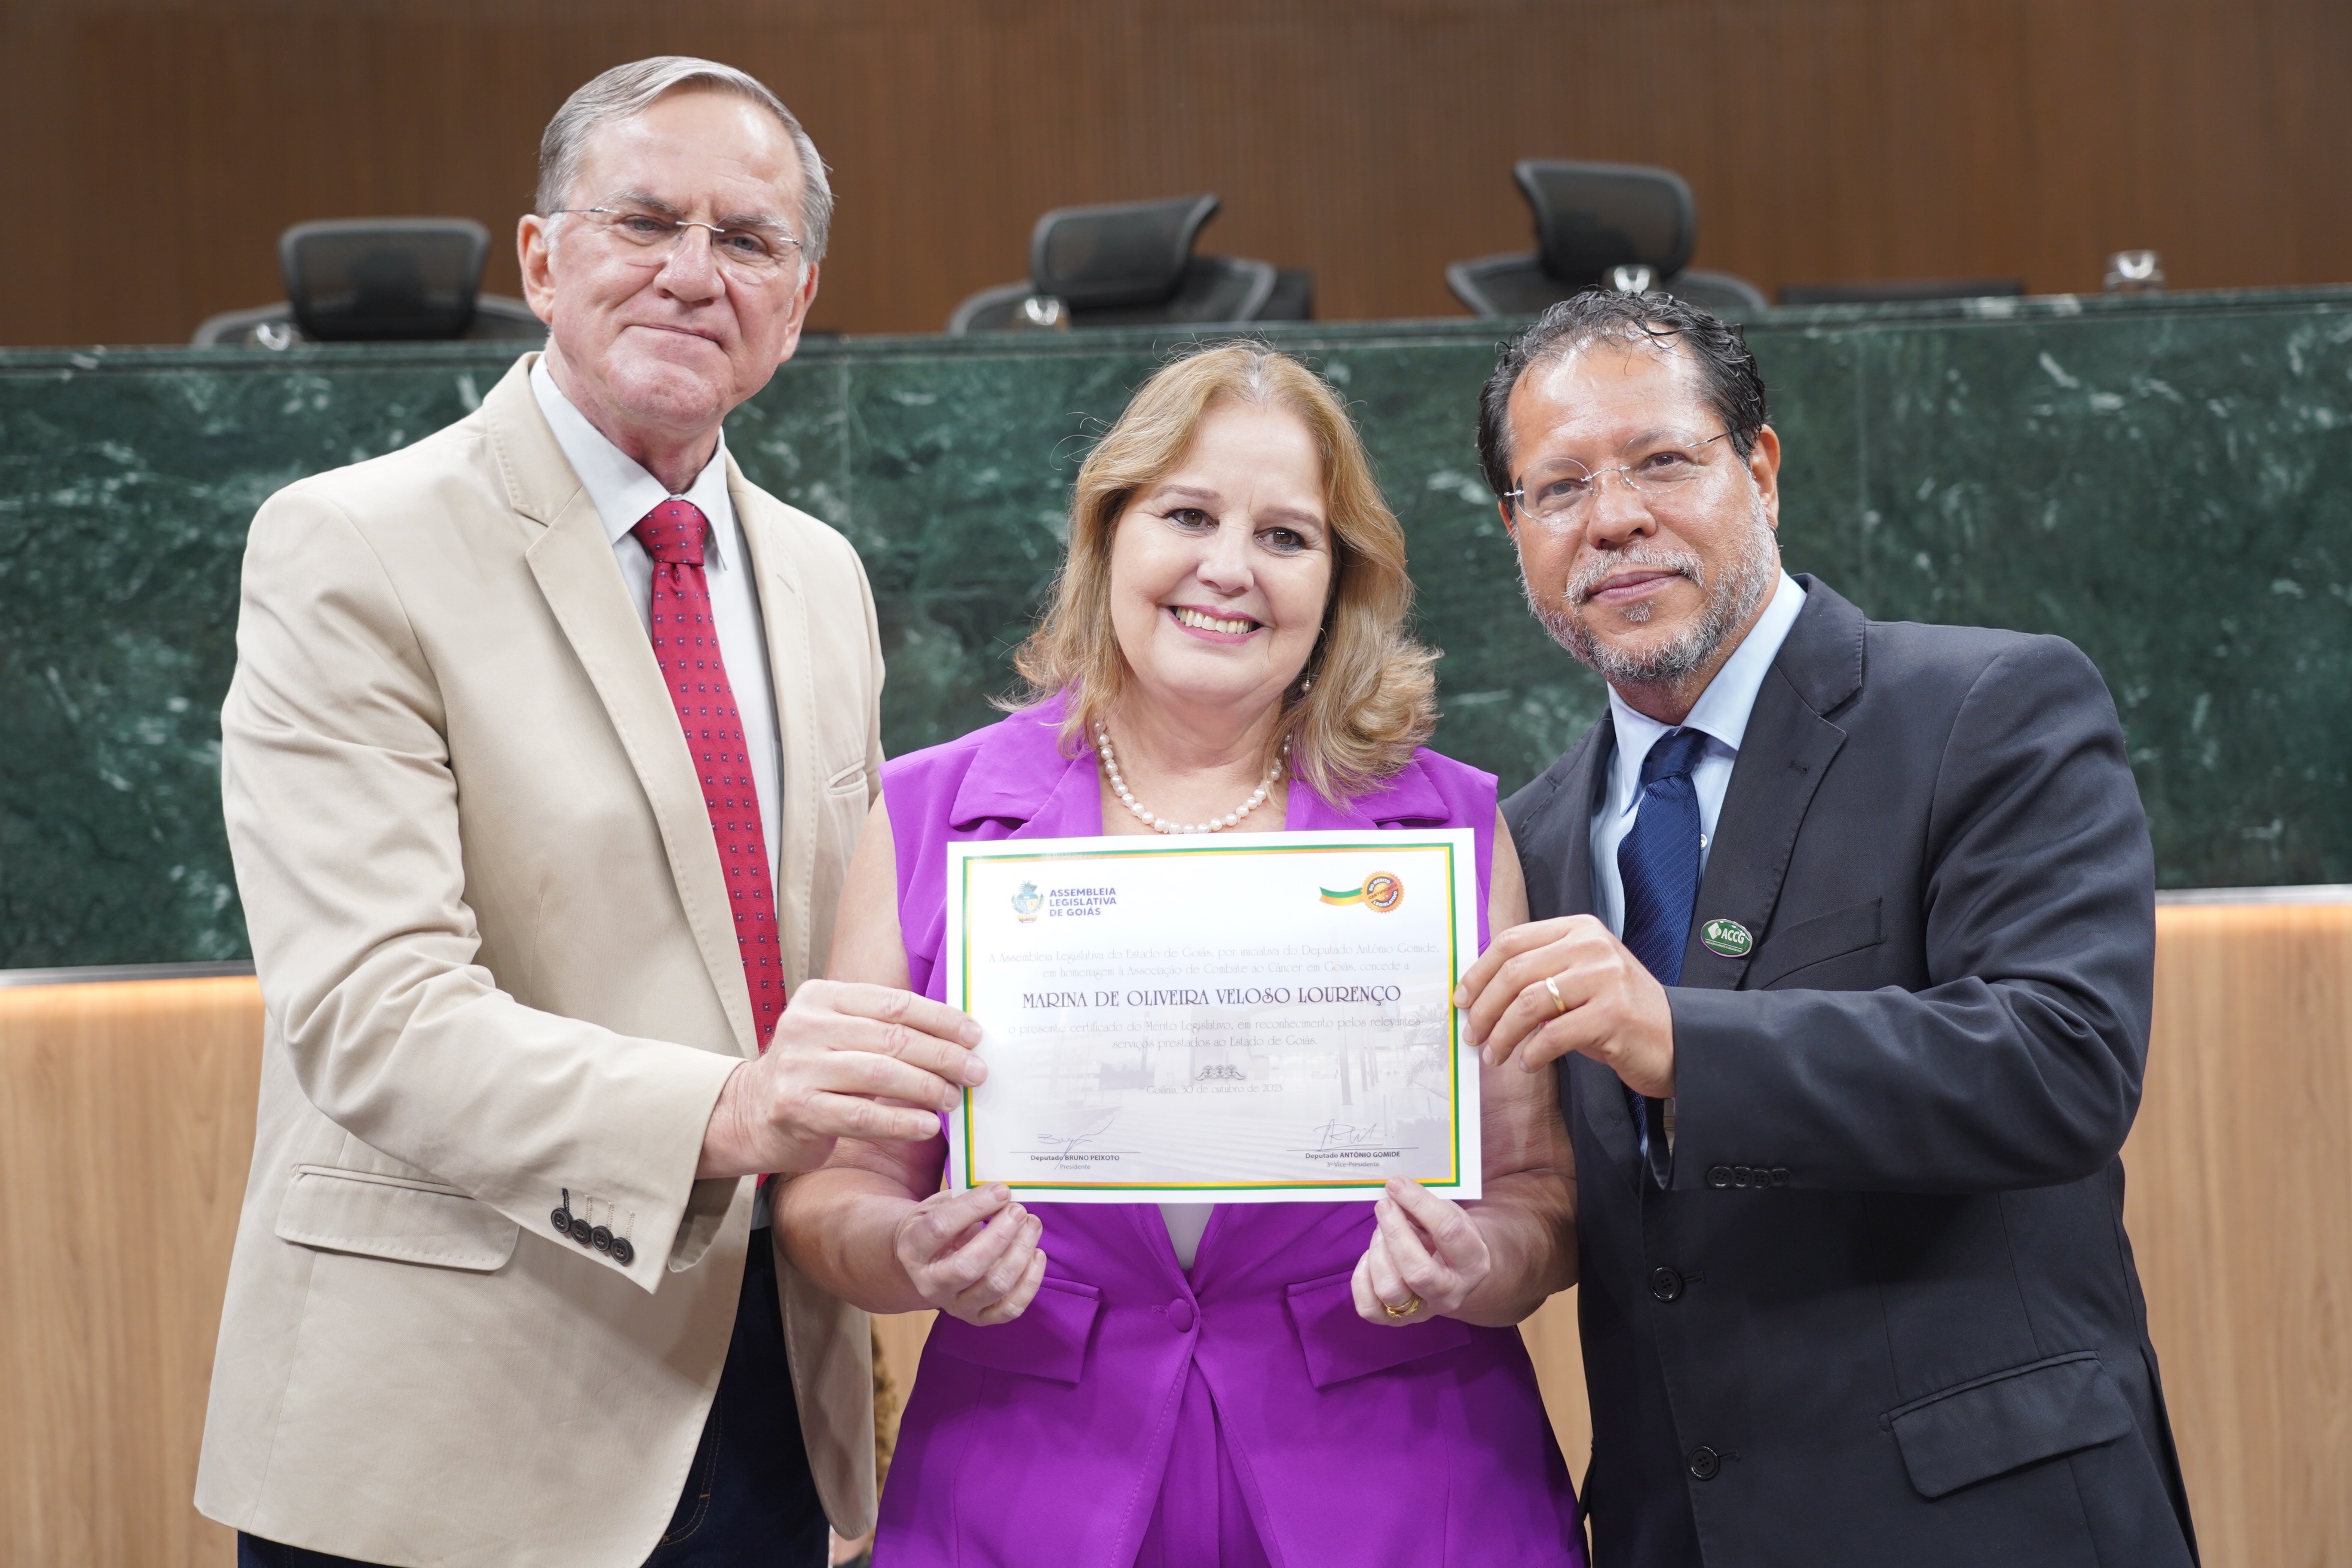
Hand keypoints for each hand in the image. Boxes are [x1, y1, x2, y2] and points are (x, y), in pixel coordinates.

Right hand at [697, 979, 986, 1178]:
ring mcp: (799, 1068)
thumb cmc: (812, 1071)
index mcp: (821, 997)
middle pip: (892, 1038)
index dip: (941, 1019)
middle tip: (975, 1071)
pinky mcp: (797, 1108)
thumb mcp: (837, 1033)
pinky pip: (863, 1115)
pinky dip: (902, 1121)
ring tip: (954, 1099)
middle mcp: (806, 1026)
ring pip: (880, 1074)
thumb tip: (957, 1035)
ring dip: (927, 1088)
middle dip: (943, 1055)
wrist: (752, 1111)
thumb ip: (882, 1026)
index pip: (894, 1003)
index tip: (974, 1035)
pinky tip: (928, 1125)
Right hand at [894, 1184, 1047, 1325]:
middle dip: (1001, 1234)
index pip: (940, 1228)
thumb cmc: (935, 1228)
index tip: (1001, 1190)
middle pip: (969, 1266)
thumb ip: (964, 1200)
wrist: (923, 1265)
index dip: (974, 1206)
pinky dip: (1031, 1281)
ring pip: (995, 1286)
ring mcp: (955, 1306)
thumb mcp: (936, 1207)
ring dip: (1021, 1252)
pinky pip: (1010, 1308)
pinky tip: (1036, 1254)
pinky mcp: (978, 1318)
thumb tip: (1003, 1195)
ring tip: (1031, 1225)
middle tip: (1018, 1210)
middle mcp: (930, 1284)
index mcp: (912, 1250)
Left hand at [1352, 1178, 1492, 1325]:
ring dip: (1378, 1252)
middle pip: (1417, 1271)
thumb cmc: (1450, 1237)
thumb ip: (1426, 1205)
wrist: (1455, 1273)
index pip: (1449, 1232)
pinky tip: (1370, 1257)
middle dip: (1395, 1233)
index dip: (1419, 1203)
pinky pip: (1368, 1307)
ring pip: (1390, 1289)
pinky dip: (1361, 1279)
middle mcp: (1450, 1293)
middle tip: (1384, 1205)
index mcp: (1473, 1263)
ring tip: (1381, 1231)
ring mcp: (1423, 1311)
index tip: (1397, 1184)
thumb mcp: (1450, 1215)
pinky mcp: (1396, 1320)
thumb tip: (1394, 1189)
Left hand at [1455, 915, 1675, 1097]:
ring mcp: (1605, 978)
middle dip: (1484, 1008)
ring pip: (1528, 1003)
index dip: (1479, 972)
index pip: (1512, 941)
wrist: (1676, 1039)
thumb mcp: (1580, 978)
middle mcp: (1591, 946)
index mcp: (1579, 929)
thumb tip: (1480, 995)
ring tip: (1494, 1055)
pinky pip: (1554, 1035)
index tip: (1461, 999)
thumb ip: (1540, 973)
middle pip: (1514, 972)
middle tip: (1472, 1035)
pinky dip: (1533, 1054)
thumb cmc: (1618, 1012)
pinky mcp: (1613, 1015)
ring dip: (1502, 1035)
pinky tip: (1528, 1064)